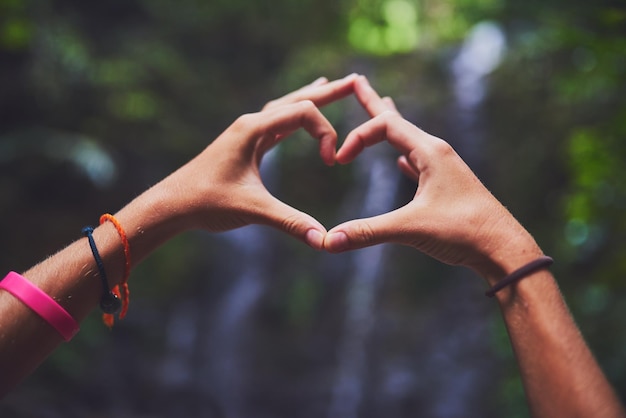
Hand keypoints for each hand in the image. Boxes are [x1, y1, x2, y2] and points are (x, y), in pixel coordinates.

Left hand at [155, 75, 358, 249]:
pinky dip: (294, 117)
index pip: (303, 112)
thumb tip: (324, 240)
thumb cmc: (206, 201)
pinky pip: (276, 123)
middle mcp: (251, 123)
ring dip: (310, 100)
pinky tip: (299, 119)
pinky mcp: (244, 145)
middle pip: (297, 99)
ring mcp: (247, 132)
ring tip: (331, 86)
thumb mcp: (253, 210)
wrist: (172, 204)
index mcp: (253, 128)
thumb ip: (290, 222)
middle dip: (328, 92)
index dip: (326, 132)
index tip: (331, 162)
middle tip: (355, 81)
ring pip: (286, 108)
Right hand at [325, 77, 542, 280]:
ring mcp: (444, 170)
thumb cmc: (464, 232)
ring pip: (409, 142)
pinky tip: (401, 162)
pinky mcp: (446, 188)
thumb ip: (368, 231)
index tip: (339, 161)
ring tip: (381, 112)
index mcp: (431, 152)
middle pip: (397, 123)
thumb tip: (329, 241)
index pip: (384, 125)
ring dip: (388, 130)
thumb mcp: (411, 228)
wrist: (503, 250)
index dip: (356, 138)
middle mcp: (438, 153)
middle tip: (358, 81)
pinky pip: (419, 164)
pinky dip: (404, 158)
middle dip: (373, 103)